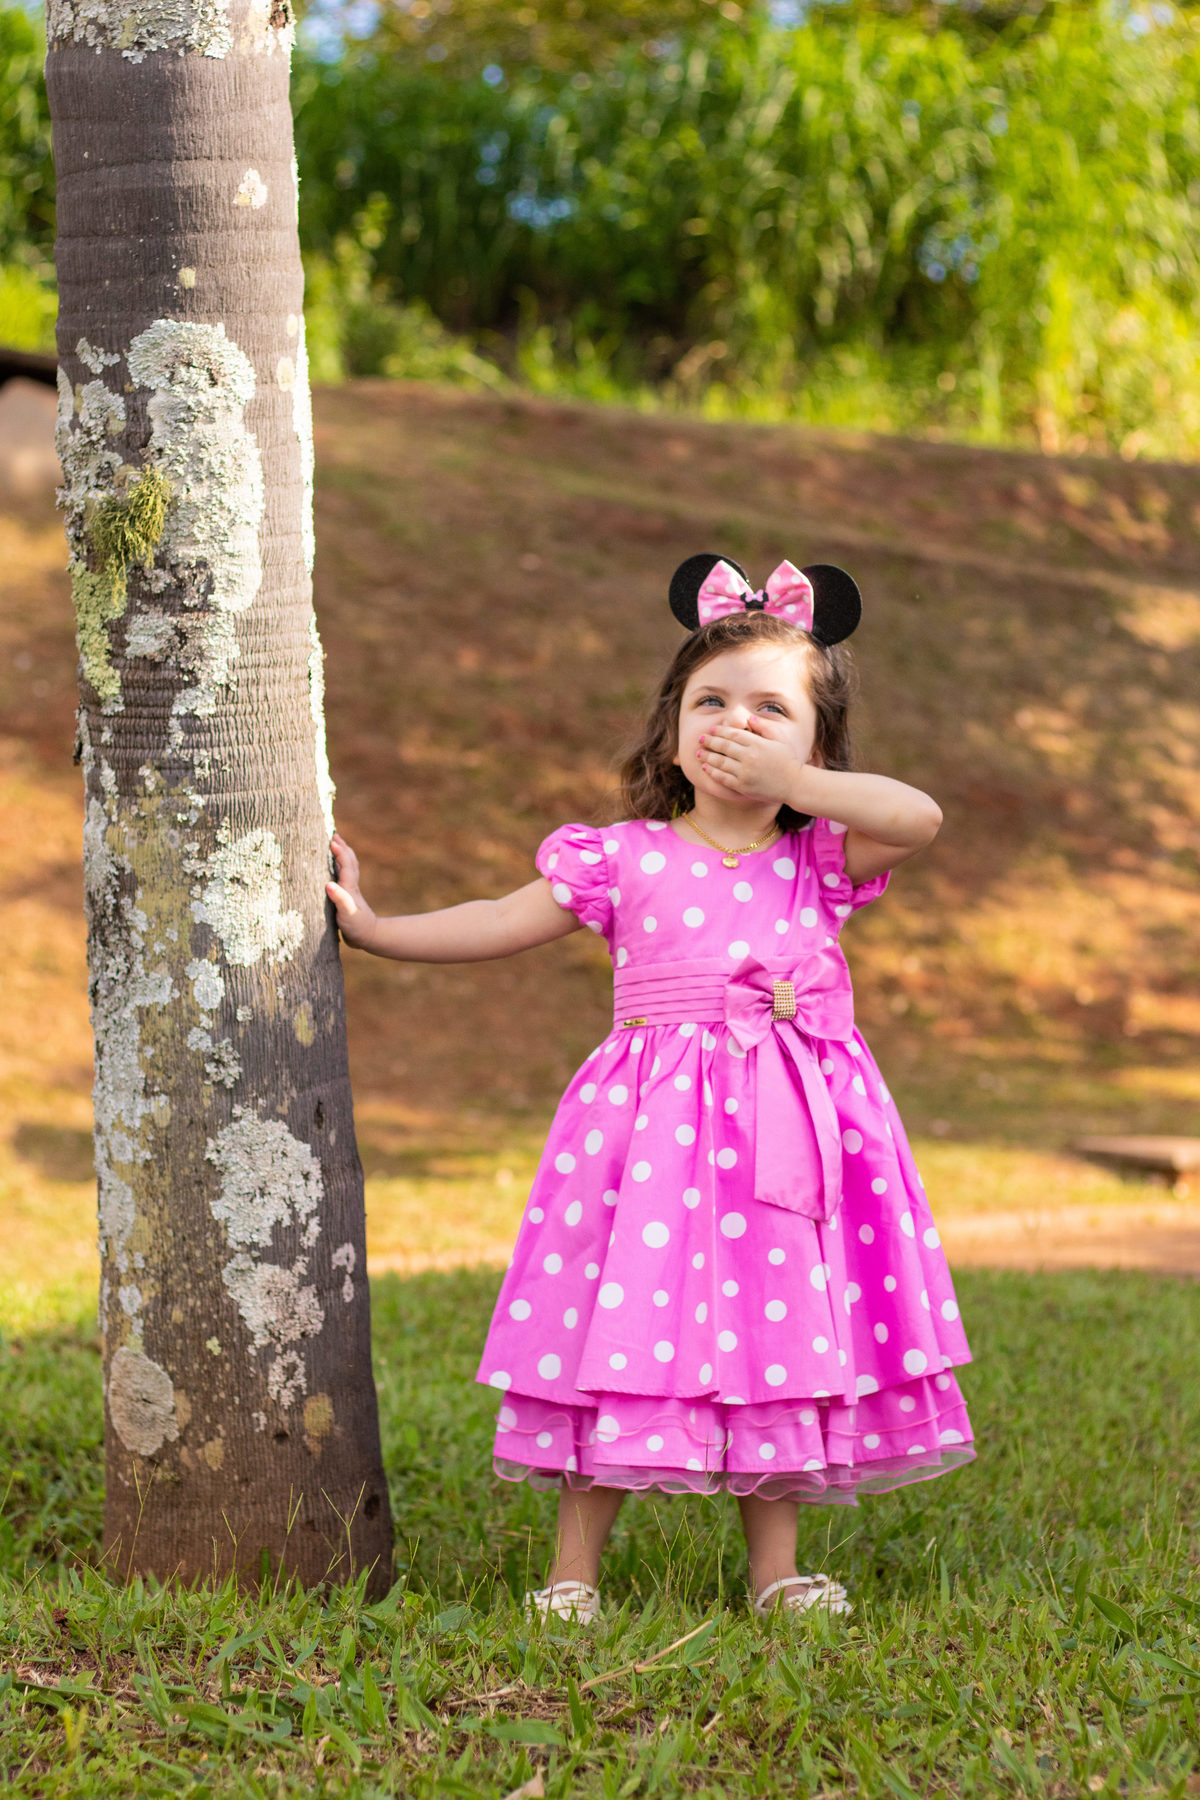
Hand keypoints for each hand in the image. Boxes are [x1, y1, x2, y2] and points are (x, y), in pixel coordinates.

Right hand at [325, 832, 378, 949]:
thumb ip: (340, 899)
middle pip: (349, 860)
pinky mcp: (348, 896)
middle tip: (333, 834)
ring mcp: (350, 890)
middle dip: (342, 847)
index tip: (331, 839)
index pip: (345, 864)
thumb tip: (329, 885)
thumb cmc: (357, 926)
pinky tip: (333, 868)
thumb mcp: (347, 914)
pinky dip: (339, 866)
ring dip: (342, 854)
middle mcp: (351, 885)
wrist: (368, 937)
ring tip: (334, 845)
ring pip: (348, 866)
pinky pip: (344, 875)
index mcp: (349, 886)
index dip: (339, 851)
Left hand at [697, 716, 810, 805]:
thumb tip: (749, 719)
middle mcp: (749, 757)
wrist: (795, 784)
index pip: (733, 734)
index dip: (720, 731)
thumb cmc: (788, 761)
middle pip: (724, 746)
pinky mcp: (743, 786)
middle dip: (710, 741)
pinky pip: (723, 778)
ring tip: (699, 753)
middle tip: (700, 739)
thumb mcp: (779, 740)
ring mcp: (745, 772)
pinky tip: (706, 767)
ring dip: (708, 756)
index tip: (712, 729)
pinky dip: (713, 772)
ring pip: (720, 762)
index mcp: (757, 743)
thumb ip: (764, 727)